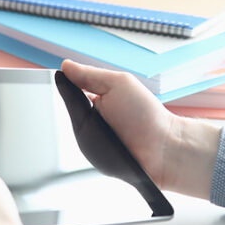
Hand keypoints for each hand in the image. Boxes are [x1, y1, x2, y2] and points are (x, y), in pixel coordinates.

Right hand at [59, 60, 222, 199]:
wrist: (163, 149)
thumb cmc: (146, 115)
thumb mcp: (117, 84)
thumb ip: (89, 75)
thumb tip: (64, 66)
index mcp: (99, 98)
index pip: (73, 90)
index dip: (65, 85)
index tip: (60, 80)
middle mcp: (93, 119)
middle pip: (69, 110)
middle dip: (73, 107)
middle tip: (91, 107)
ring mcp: (92, 141)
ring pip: (72, 130)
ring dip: (80, 127)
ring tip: (100, 127)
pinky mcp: (94, 159)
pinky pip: (81, 149)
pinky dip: (86, 144)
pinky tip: (98, 142)